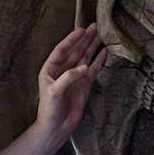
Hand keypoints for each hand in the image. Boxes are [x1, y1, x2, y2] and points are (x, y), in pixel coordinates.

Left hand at [37, 22, 108, 140]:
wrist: (56, 128)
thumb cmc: (49, 110)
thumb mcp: (54, 92)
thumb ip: (69, 77)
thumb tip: (83, 67)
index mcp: (50, 69)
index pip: (62, 50)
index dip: (72, 40)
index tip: (81, 30)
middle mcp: (63, 70)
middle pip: (76, 51)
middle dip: (85, 39)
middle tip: (95, 27)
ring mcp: (75, 77)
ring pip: (85, 58)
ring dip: (93, 47)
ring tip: (101, 35)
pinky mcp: (84, 85)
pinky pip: (93, 70)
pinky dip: (99, 61)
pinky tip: (104, 52)